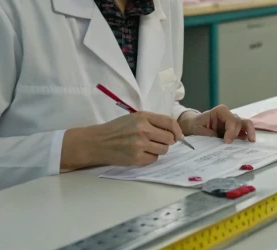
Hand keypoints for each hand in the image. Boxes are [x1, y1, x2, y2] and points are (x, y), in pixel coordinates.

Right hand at [61, 112, 183, 171]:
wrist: (97, 142)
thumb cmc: (116, 129)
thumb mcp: (134, 118)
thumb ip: (153, 122)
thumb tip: (174, 131)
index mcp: (143, 117)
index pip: (169, 122)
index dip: (177, 130)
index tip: (178, 136)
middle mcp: (143, 129)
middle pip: (169, 138)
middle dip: (166, 141)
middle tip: (156, 141)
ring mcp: (140, 144)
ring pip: (163, 150)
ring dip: (158, 150)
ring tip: (146, 147)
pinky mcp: (137, 158)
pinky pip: (154, 159)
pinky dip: (150, 157)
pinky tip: (140, 153)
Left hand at [178, 105, 255, 143]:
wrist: (194, 127)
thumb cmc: (195, 126)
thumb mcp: (197, 129)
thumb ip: (207, 134)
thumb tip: (218, 140)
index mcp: (220, 111)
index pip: (231, 119)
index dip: (231, 131)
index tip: (226, 142)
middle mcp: (229, 115)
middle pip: (239, 122)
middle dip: (237, 134)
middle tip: (231, 145)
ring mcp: (233, 122)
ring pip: (246, 124)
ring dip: (249, 132)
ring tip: (251, 141)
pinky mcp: (235, 130)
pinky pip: (245, 132)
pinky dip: (247, 137)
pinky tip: (249, 143)